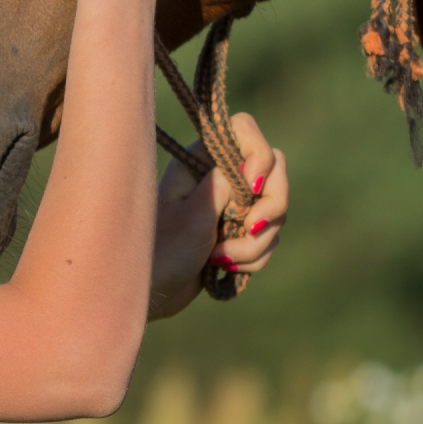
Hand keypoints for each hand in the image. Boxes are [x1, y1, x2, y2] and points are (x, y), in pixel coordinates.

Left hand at [148, 112, 288, 319]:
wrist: (149, 294)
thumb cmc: (158, 253)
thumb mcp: (192, 218)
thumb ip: (223, 187)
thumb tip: (249, 169)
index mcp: (200, 161)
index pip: (243, 129)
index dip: (260, 154)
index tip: (252, 186)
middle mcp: (218, 177)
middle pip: (273, 172)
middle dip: (271, 206)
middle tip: (250, 230)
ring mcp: (231, 205)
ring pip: (274, 210)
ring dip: (256, 242)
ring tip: (221, 260)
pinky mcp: (237, 233)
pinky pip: (268, 238)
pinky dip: (254, 257)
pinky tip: (224, 269)